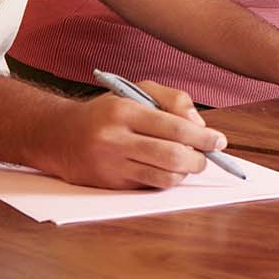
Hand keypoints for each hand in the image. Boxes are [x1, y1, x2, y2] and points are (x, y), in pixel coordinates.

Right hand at [31, 81, 223, 189]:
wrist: (59, 136)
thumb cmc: (105, 112)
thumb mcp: (136, 91)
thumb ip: (171, 100)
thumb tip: (199, 124)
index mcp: (124, 111)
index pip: (174, 127)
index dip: (203, 137)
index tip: (219, 141)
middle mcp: (116, 138)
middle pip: (173, 156)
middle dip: (199, 159)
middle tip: (207, 157)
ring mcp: (112, 164)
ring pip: (164, 177)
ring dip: (185, 173)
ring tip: (189, 164)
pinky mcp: (111, 183)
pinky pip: (150, 186)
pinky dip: (167, 180)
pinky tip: (169, 170)